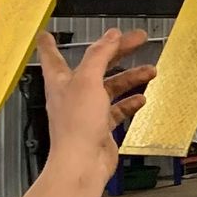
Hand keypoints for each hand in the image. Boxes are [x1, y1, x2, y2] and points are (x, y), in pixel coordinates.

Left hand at [36, 30, 156, 179]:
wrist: (83, 163)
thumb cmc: (76, 126)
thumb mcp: (88, 81)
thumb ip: (99, 55)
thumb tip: (110, 36)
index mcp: (62, 81)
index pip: (52, 57)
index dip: (50, 44)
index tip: (46, 34)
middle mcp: (73, 94)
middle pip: (95, 66)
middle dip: (116, 52)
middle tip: (135, 40)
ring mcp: (87, 111)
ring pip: (111, 86)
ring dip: (130, 77)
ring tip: (150, 70)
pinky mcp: (101, 126)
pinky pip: (118, 109)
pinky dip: (130, 102)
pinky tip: (140, 99)